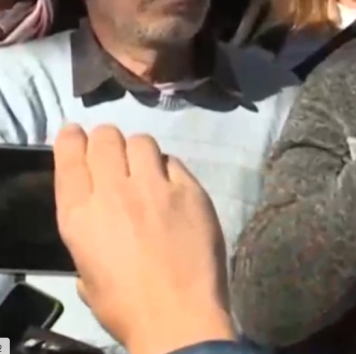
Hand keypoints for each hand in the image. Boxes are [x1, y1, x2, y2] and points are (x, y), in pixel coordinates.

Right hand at [54, 124, 234, 353]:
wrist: (178, 316)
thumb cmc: (126, 306)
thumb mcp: (87, 274)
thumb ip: (88, 241)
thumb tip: (100, 233)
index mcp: (79, 215)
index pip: (70, 157)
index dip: (71, 140)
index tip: (75, 134)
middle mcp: (114, 191)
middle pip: (106, 139)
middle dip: (106, 138)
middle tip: (112, 148)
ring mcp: (156, 187)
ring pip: (143, 142)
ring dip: (138, 149)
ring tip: (143, 164)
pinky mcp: (191, 190)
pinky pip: (174, 162)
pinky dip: (168, 167)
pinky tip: (170, 183)